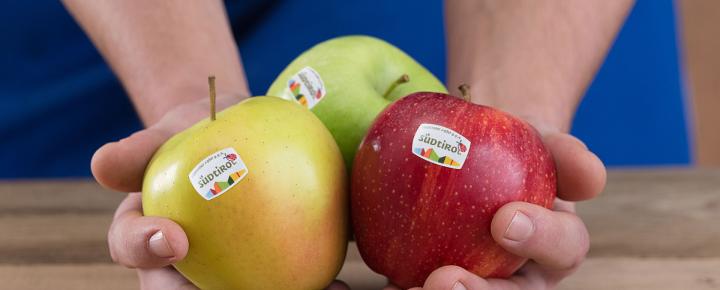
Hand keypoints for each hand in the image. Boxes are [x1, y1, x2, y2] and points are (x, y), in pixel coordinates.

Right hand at [92, 95, 349, 289]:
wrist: (245, 133)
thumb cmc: (203, 128)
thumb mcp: (178, 125)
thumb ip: (147, 145)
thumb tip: (102, 165)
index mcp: (146, 233)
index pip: (133, 246)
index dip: (145, 250)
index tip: (175, 239)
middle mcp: (179, 266)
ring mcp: (223, 275)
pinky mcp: (266, 276)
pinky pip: (284, 286)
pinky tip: (340, 288)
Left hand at [384, 126, 604, 289]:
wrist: (482, 153)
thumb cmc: (518, 147)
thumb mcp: (543, 139)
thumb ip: (567, 154)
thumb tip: (591, 176)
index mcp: (558, 243)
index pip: (563, 247)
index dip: (540, 238)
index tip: (503, 220)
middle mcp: (525, 274)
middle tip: (444, 281)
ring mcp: (485, 281)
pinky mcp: (444, 279)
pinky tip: (384, 285)